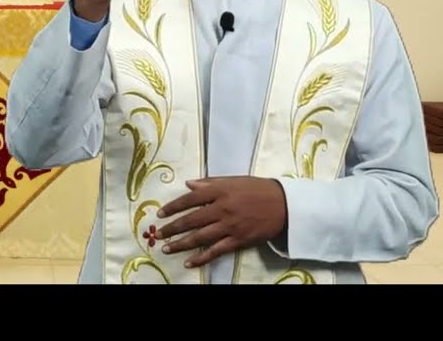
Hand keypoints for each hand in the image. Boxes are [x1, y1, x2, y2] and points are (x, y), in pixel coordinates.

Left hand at [155, 177, 287, 267]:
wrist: (284, 204)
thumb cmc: (258, 189)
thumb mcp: (234, 180)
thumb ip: (210, 183)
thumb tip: (188, 184)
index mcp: (220, 191)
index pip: (190, 199)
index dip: (173, 207)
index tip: (160, 213)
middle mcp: (222, 208)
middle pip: (192, 220)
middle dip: (172, 228)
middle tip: (158, 234)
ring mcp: (230, 226)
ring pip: (200, 237)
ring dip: (181, 244)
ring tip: (166, 248)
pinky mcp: (238, 240)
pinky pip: (216, 251)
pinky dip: (202, 258)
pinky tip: (189, 262)